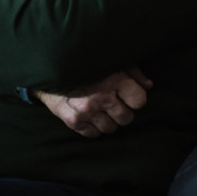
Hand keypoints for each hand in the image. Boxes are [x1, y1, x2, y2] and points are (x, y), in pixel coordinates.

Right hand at [35, 67, 152, 137]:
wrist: (48, 69)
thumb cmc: (84, 64)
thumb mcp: (111, 60)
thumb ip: (133, 72)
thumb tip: (148, 86)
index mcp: (113, 79)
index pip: (140, 101)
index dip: (135, 98)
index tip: (126, 94)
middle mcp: (100, 96)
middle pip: (127, 118)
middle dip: (122, 111)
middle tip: (112, 103)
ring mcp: (86, 111)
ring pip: (111, 129)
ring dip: (107, 120)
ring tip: (98, 108)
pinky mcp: (73, 121)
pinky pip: (94, 135)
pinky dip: (92, 127)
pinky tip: (87, 114)